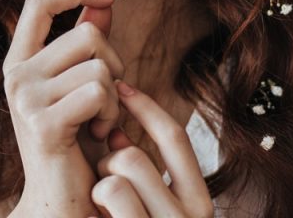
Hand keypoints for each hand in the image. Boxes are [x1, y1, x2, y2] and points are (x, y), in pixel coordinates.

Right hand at [3, 0, 123, 216]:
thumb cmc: (75, 137)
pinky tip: (99, 132)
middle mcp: (16, 75)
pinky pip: (98, 92)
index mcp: (20, 60)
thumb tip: (104, 1)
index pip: (39, 1)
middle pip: (87, 33)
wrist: (59, 198)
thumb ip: (88, 40)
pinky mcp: (43, 123)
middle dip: (113, 62)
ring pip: (98, 65)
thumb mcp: (79, 82)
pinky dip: (112, 112)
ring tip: (100, 118)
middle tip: (105, 96)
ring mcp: (25, 99)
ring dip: (114, 94)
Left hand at [91, 81, 213, 217]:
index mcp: (199, 205)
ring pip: (120, 173)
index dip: (146, 107)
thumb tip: (116, 133)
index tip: (120, 87)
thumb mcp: (146, 207)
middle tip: (101, 184)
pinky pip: (110, 193)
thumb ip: (138, 171)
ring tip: (100, 207)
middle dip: (110, 162)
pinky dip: (94, 202)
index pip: (175, 137)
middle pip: (135, 157)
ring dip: (100, 184)